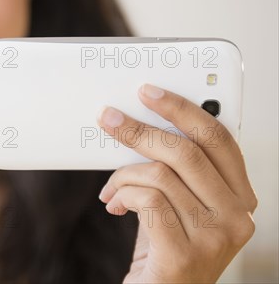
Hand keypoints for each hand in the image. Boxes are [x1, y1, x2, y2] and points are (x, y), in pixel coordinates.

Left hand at [97, 84, 256, 282]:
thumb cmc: (165, 248)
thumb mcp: (177, 203)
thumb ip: (173, 170)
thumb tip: (140, 123)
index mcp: (239, 198)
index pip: (218, 139)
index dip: (183, 109)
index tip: (150, 92)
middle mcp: (236, 217)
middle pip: (188, 151)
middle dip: (140, 129)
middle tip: (110, 119)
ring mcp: (214, 238)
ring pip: (160, 174)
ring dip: (123, 175)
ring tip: (112, 188)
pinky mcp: (184, 255)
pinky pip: (148, 200)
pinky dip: (123, 195)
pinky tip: (116, 206)